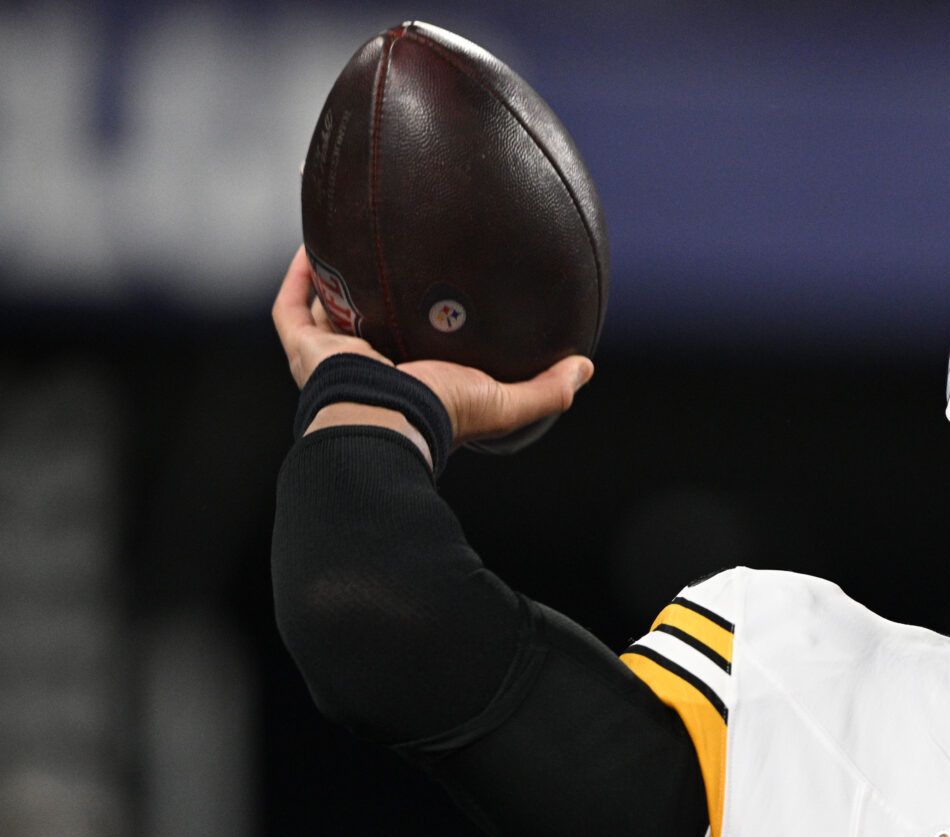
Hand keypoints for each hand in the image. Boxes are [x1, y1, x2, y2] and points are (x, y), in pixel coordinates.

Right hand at [270, 245, 591, 447]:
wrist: (389, 417)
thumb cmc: (440, 415)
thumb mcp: (505, 402)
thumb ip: (546, 389)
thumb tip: (584, 367)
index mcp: (409, 381)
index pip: (412, 345)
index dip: (421, 320)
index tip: (438, 288)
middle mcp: (368, 368)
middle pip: (366, 321)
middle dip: (372, 290)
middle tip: (387, 252)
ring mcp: (331, 359)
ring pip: (324, 309)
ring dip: (331, 274)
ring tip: (344, 234)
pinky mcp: (305, 348)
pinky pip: (292, 307)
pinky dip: (300, 276)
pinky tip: (314, 241)